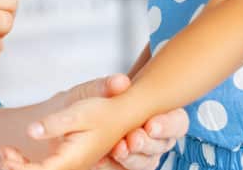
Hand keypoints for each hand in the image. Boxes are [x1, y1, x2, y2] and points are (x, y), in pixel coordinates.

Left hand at [0, 96, 141, 169]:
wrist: (121, 112)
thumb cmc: (101, 111)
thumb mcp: (76, 113)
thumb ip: (53, 123)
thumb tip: (31, 131)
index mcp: (73, 158)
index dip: (22, 169)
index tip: (7, 155)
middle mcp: (72, 167)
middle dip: (17, 169)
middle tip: (4, 152)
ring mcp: (71, 165)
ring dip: (20, 167)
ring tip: (6, 151)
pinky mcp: (68, 160)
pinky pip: (46, 169)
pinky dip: (27, 165)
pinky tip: (15, 153)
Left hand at [54, 74, 185, 169]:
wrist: (65, 120)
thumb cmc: (89, 101)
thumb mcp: (92, 91)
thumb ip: (106, 86)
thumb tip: (120, 81)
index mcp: (156, 112)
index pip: (177, 121)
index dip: (168, 124)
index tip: (151, 124)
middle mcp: (153, 136)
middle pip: (163, 145)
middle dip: (149, 143)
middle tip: (133, 138)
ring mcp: (138, 154)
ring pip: (147, 162)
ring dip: (133, 158)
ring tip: (116, 149)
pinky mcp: (121, 167)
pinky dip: (111, 166)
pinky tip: (98, 160)